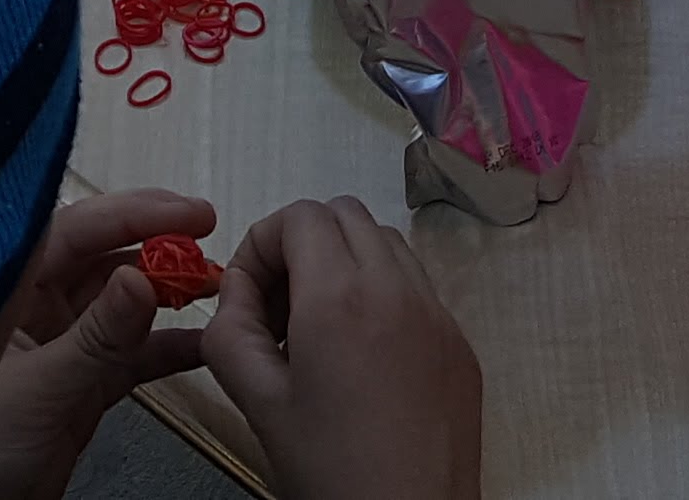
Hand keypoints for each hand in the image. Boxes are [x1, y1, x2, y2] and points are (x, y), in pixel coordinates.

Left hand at [0, 188, 221, 499]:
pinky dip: (164, 349)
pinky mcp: (73, 389)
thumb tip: (140, 279)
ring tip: (213, 284)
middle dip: (156, 247)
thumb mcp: (39, 390)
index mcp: (2, 294)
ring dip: (166, 294)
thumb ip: (96, 338)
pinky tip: (200, 342)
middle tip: (206, 239)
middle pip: (101, 260)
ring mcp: (53, 350)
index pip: (75, 229)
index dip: (135, 212)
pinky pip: (126, 357)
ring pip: (119, 306)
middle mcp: (27, 312)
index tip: (189, 213)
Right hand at [199, 198, 482, 499]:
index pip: (299, 216)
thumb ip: (229, 331)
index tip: (249, 294)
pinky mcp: (459, 344)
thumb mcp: (257, 403)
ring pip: (385, 243)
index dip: (261, 244)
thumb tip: (235, 292)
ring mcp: (438, 315)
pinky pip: (417, 287)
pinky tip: (361, 357)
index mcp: (340, 298)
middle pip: (344, 214)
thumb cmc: (335, 476)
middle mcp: (397, 291)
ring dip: (344, 263)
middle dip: (301, 245)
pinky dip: (382, 294)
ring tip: (319, 330)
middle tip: (279, 307)